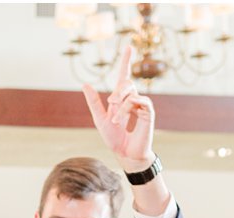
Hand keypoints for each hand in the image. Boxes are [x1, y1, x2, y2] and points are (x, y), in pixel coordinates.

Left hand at [82, 45, 155, 170]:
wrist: (124, 154)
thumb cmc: (113, 139)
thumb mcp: (99, 118)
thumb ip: (93, 102)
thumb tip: (85, 84)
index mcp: (121, 100)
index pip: (124, 76)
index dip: (126, 62)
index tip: (129, 46)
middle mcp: (132, 100)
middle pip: (127, 83)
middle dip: (118, 91)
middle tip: (111, 104)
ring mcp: (141, 105)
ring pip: (131, 93)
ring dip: (121, 106)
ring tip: (115, 121)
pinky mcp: (148, 113)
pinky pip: (140, 100)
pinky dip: (129, 107)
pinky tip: (124, 118)